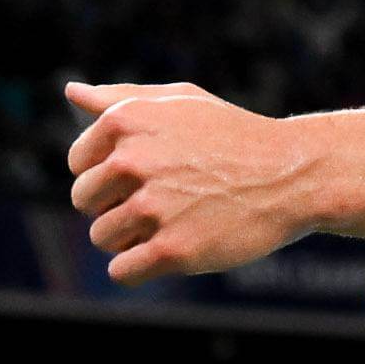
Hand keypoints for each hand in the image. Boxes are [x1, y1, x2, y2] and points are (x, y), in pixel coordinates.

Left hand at [61, 79, 322, 285]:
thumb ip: (120, 98)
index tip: (148, 173)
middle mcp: (133, 161)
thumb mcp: (180, 102)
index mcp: (126, 121)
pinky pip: (122, 272)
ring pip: (102, 238)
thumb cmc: (232, 135)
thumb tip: (71, 91)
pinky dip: (139, 268)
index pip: (78, 164)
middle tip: (164, 199)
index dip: (109, 173)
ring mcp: (153, 207)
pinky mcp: (174, 250)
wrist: (292, 174)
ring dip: (130, 237)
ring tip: (172, 221)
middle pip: (83, 201)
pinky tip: (169, 251)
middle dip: (115, 205)